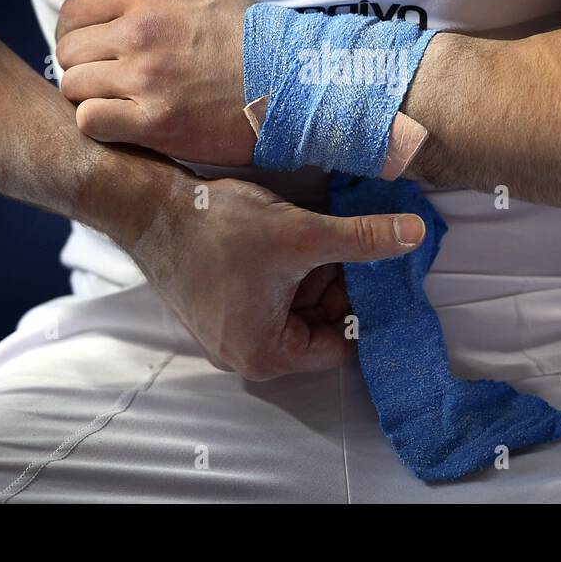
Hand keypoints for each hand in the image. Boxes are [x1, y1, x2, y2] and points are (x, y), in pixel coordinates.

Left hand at [56, 0, 257, 165]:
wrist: (292, 81)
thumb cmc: (251, 41)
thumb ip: (151, 1)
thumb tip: (113, 14)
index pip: (73, 13)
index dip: (75, 36)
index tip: (91, 52)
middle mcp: (140, 31)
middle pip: (67, 52)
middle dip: (82, 68)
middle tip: (107, 83)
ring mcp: (145, 77)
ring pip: (74, 87)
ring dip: (90, 99)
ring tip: (119, 105)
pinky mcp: (155, 121)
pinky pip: (90, 122)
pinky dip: (99, 126)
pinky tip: (124, 126)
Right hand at [124, 174, 425, 379]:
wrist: (148, 206)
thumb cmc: (214, 228)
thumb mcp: (302, 234)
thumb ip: (364, 239)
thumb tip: (413, 235)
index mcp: (265, 355)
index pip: (340, 344)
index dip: (363, 305)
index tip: (380, 273)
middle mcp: (245, 353)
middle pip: (319, 325)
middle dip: (338, 284)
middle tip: (350, 245)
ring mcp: (229, 330)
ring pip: (297, 305)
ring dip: (314, 272)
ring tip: (318, 234)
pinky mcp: (220, 305)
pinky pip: (272, 294)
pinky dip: (289, 268)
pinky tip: (292, 235)